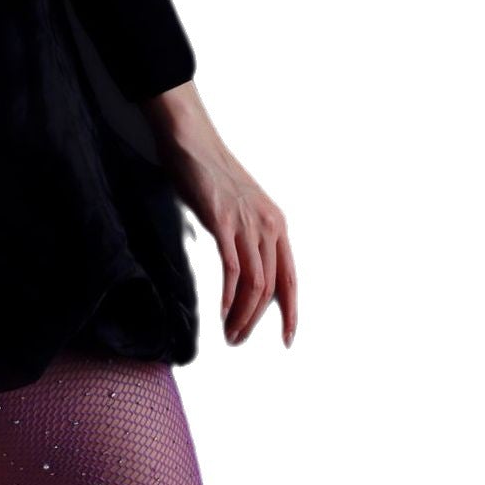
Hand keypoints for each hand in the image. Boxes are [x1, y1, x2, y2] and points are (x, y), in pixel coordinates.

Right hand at [140, 82, 296, 347]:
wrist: (194, 143)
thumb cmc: (212, 177)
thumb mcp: (240, 212)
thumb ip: (248, 239)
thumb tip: (244, 272)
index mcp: (277, 225)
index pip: (290, 278)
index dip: (290, 312)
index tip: (287, 338)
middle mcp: (269, 226)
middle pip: (271, 288)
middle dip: (257, 322)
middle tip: (239, 341)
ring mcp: (247, 224)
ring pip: (255, 284)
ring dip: (243, 315)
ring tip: (230, 334)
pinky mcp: (224, 223)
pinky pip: (233, 269)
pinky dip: (229, 297)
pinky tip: (221, 313)